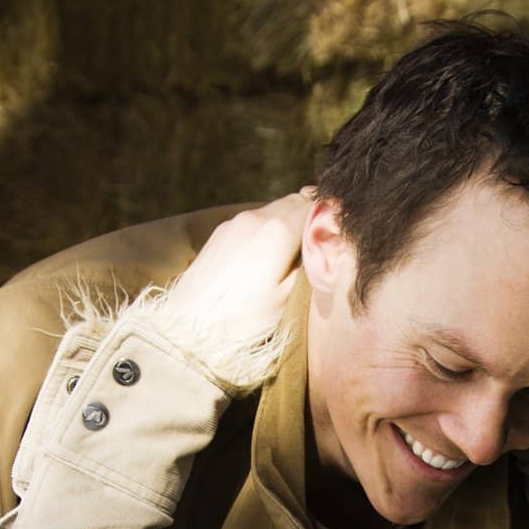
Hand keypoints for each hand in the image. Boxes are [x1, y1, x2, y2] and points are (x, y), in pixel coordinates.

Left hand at [163, 188, 315, 349]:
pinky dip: (267, 231)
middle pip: (294, 202)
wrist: (188, 327)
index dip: (331, 218)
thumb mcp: (288, 298)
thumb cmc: (242, 320)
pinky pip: (253, 222)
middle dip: (311, 218)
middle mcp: (255, 217)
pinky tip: (267, 258)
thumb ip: (310, 264)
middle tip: (321, 244)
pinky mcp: (219, 234)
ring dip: (288, 224)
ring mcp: (234, 223)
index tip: (340, 236)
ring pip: (273, 211)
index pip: (316, 206)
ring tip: (295, 254)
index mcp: (278, 230)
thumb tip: (326, 244)